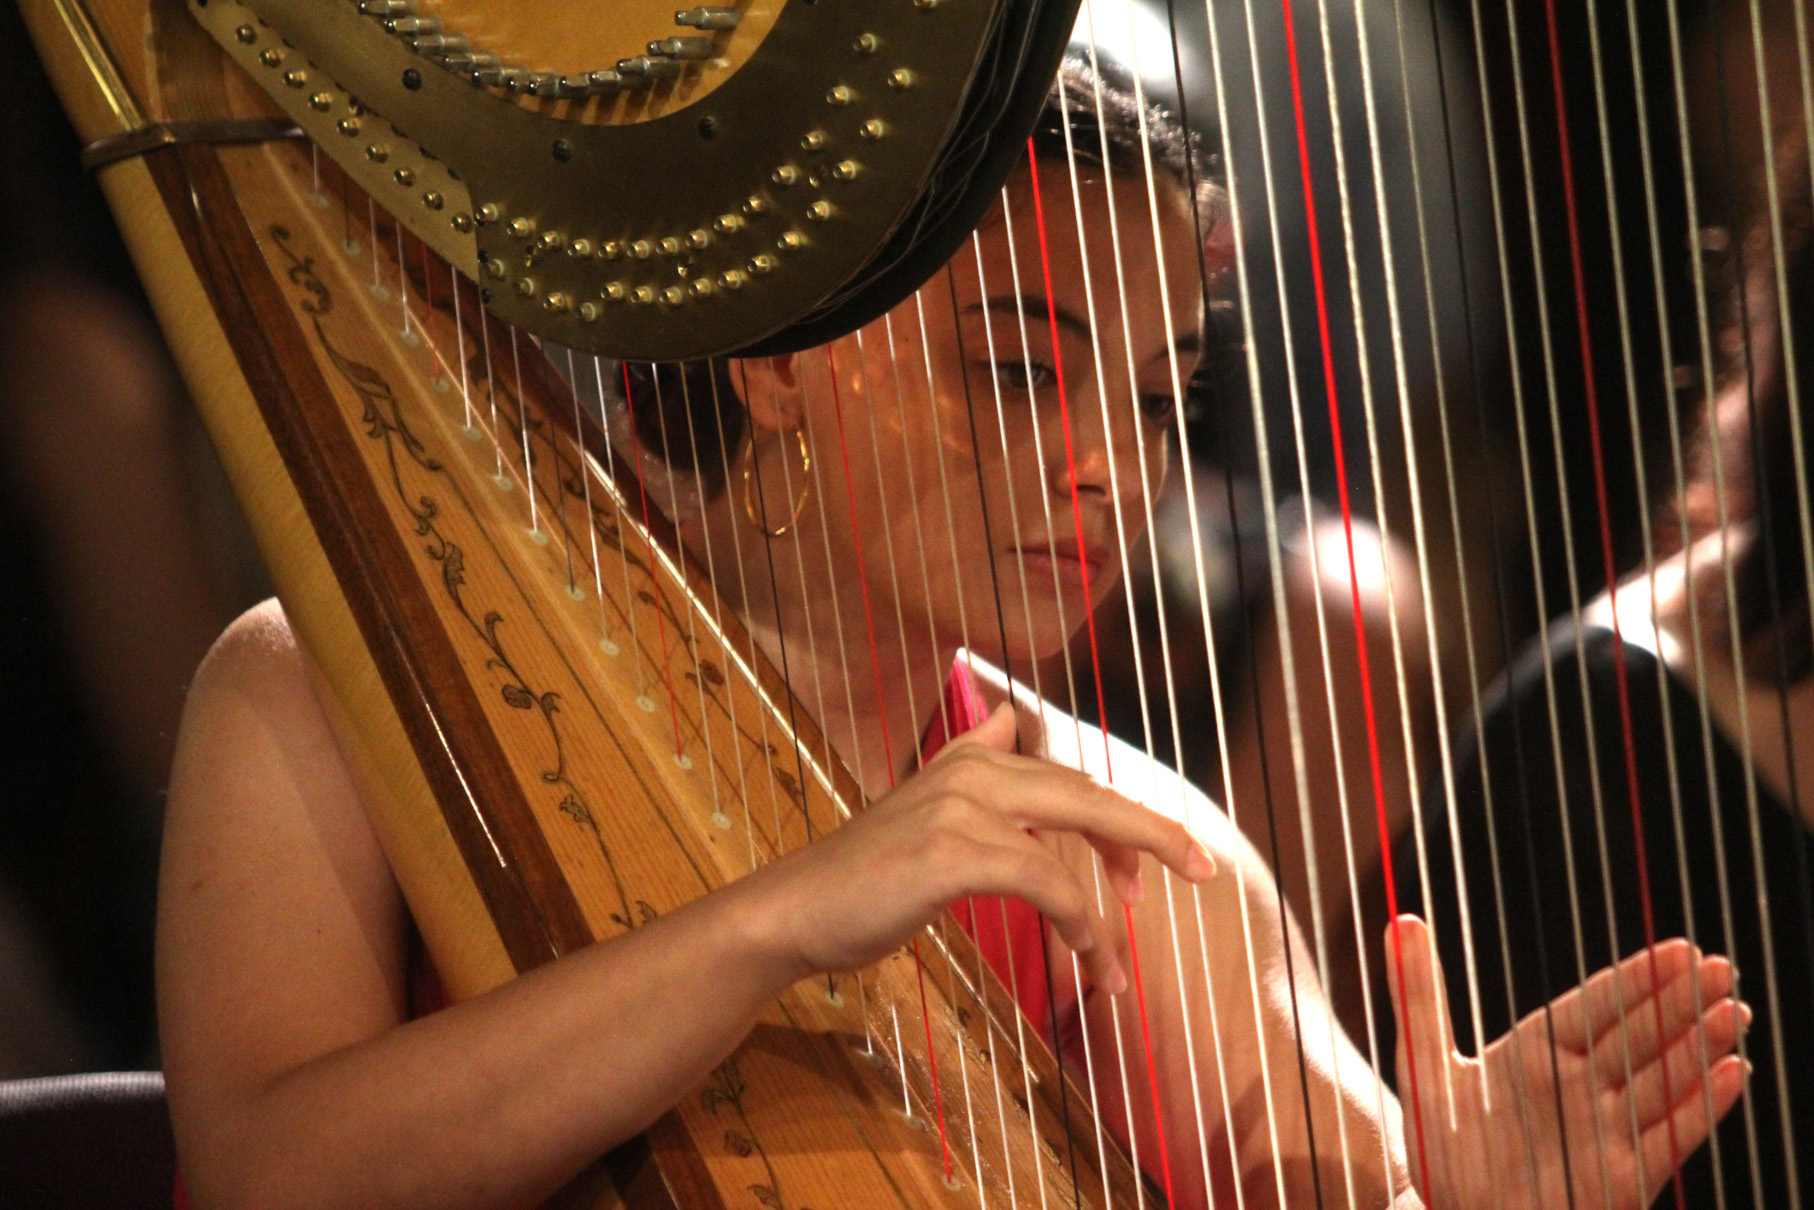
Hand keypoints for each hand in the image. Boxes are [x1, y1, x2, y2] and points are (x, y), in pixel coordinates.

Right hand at [737, 703, 1216, 993]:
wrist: (795, 909)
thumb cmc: (863, 876)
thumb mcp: (922, 807)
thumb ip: (971, 760)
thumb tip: (1009, 717)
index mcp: (971, 760)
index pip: (1071, 780)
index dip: (1124, 819)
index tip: (1168, 857)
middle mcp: (972, 770)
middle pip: (1089, 795)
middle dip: (1151, 836)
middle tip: (1201, 871)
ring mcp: (962, 806)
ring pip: (1075, 838)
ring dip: (1108, 909)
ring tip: (1121, 964)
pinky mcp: (954, 852)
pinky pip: (1044, 882)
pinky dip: (1076, 919)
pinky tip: (1086, 953)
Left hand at [1387, 915, 1748, 1209]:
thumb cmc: (1444, 1148)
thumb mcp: (1423, 1065)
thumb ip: (1419, 994)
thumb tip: (1402, 920)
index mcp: (1538, 1053)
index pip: (1596, 1007)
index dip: (1637, 980)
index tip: (1677, 948)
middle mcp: (1579, 1087)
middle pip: (1638, 1037)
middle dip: (1678, 1004)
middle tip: (1719, 968)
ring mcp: (1604, 1130)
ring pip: (1661, 1081)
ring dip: (1698, 1048)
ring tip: (1733, 1011)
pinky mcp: (1621, 1178)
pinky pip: (1666, 1138)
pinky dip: (1700, 1107)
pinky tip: (1732, 1074)